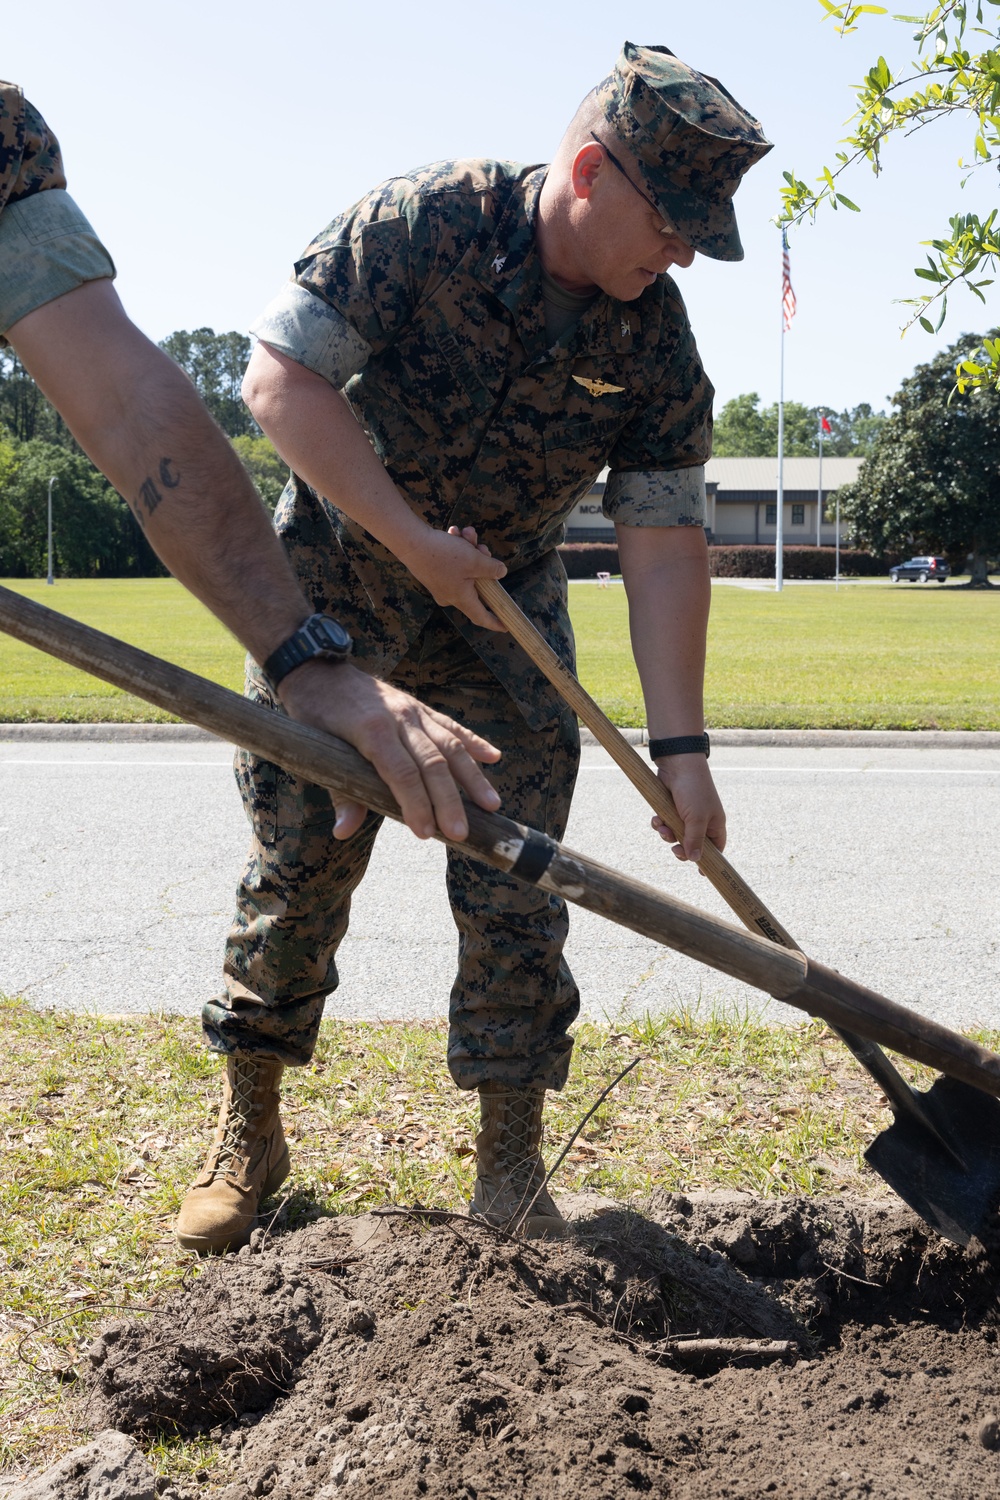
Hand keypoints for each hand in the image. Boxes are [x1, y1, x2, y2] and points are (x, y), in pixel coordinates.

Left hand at [279, 660, 501, 840]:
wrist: (318, 669)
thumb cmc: (313, 714)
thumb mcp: (315, 752)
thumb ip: (338, 791)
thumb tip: (344, 831)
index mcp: (372, 731)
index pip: (402, 774)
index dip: (416, 804)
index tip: (426, 833)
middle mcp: (399, 718)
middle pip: (432, 763)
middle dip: (449, 801)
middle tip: (462, 833)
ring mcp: (412, 710)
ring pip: (450, 745)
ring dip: (472, 777)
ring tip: (491, 805)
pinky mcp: (418, 706)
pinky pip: (450, 725)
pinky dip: (473, 741)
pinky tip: (493, 757)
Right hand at [399, 524, 507, 630]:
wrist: (411, 542)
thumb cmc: (443, 554)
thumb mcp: (474, 560)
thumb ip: (491, 568)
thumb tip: (501, 573)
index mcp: (461, 598)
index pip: (481, 617)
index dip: (494, 622)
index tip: (506, 626)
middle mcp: (450, 595)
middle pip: (476, 584)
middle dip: (482, 562)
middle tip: (481, 547)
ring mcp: (441, 584)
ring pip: (465, 568)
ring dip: (469, 550)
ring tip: (466, 534)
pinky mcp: (434, 572)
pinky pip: (452, 563)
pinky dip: (456, 548)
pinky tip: (453, 533)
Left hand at [650, 754, 726, 865]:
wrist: (677, 764)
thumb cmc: (693, 790)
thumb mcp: (696, 819)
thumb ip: (695, 841)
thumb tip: (696, 861)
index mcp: (715, 824)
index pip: (716, 849)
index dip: (709, 861)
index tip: (702, 874)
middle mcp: (702, 821)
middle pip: (692, 846)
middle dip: (681, 849)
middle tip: (674, 850)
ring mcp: (685, 815)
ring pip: (675, 836)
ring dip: (666, 835)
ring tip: (662, 828)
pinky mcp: (670, 808)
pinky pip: (664, 824)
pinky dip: (659, 824)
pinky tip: (656, 819)